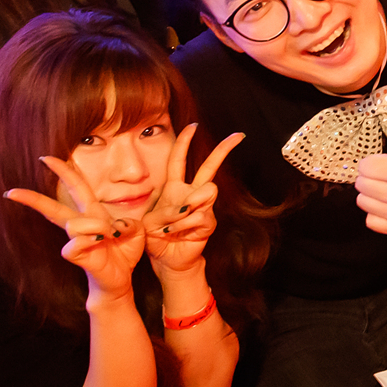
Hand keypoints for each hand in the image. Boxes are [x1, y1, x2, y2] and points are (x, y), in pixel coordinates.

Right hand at [6, 156, 145, 300]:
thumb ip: (130, 221)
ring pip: (74, 223)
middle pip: (52, 208)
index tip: (47, 158)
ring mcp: (75, 240)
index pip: (76, 188)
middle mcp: (80, 224)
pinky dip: (91, 240)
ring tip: (109, 236)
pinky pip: (76, 241)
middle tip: (11, 192)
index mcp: (92, 212)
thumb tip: (115, 224)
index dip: (64, 172)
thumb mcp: (136, 231)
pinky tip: (100, 244)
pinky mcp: (74, 254)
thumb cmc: (124, 253)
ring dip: (96, 226)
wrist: (120, 279)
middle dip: (32, 199)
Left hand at [139, 126, 242, 277]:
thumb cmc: (156, 238)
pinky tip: (176, 233)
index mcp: (174, 188)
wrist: (167, 260)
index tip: (193, 127)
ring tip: (171, 224)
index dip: (185, 142)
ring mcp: (203, 207)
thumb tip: (186, 206)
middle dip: (223, 150)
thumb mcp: (149, 221)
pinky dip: (183, 225)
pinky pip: (199, 215)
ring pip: (207, 191)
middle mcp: (191, 193)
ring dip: (185, 209)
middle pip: (209, 167)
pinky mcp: (208, 221)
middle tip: (237, 136)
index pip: (179, 160)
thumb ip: (165, 210)